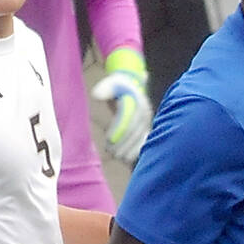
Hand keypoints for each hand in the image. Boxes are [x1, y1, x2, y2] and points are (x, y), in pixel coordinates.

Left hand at [92, 48, 151, 162]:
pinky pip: (143, 142)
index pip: (129, 119)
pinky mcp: (146, 129)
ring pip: (140, 139)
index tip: (108, 139)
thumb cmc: (118, 85)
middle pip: (134, 132)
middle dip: (122, 143)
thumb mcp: (111, 84)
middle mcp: (145, 114)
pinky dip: (135, 152)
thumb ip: (105, 89)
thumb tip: (96, 95)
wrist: (131, 84)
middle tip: (110, 152)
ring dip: (129, 150)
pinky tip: (126, 159)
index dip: (119, 130)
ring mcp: (147, 122)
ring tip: (117, 157)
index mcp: (137, 103)